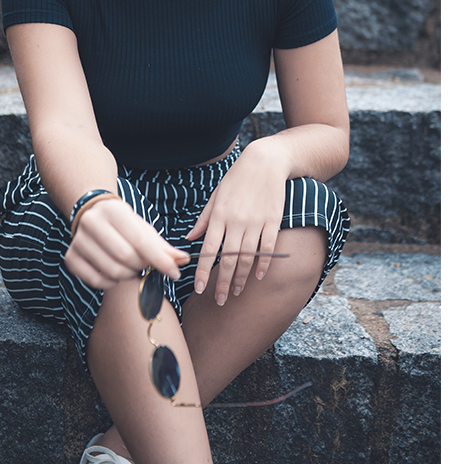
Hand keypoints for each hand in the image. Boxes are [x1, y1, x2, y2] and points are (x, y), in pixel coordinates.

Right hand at [64, 195, 188, 290]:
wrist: (93, 215)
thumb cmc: (123, 225)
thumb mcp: (144, 229)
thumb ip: (163, 246)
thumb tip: (183, 260)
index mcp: (113, 210)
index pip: (141, 241)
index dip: (161, 261)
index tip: (175, 273)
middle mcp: (92, 222)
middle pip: (126, 258)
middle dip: (142, 267)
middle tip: (145, 265)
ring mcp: (78, 240)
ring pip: (112, 271)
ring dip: (128, 275)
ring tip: (130, 267)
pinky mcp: (71, 257)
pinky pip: (96, 281)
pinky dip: (111, 282)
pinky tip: (115, 273)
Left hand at [186, 143, 286, 304]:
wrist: (265, 163)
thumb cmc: (236, 180)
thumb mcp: (215, 197)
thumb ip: (203, 220)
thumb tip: (189, 239)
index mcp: (219, 216)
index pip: (208, 250)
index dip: (203, 271)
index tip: (199, 289)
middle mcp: (236, 222)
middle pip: (228, 259)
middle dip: (221, 283)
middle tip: (219, 300)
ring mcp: (255, 223)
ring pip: (247, 257)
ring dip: (241, 278)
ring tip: (235, 292)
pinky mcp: (273, 221)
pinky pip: (268, 248)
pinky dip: (263, 264)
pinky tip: (258, 277)